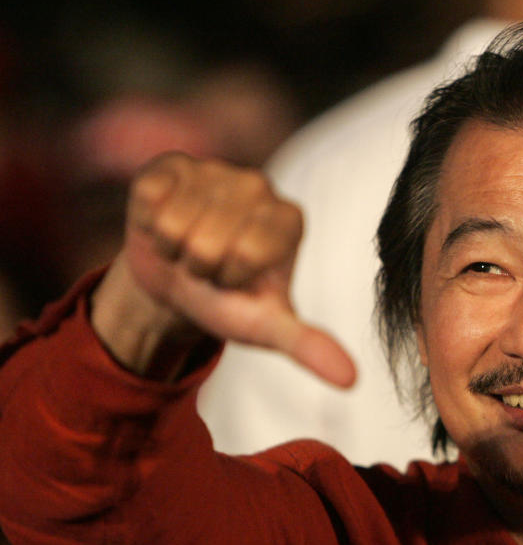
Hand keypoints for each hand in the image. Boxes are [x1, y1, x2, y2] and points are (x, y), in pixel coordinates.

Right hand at [92, 152, 355, 386]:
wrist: (176, 282)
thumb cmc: (228, 301)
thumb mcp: (265, 326)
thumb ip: (307, 345)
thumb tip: (351, 380)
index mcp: (289, 219)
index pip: (246, 254)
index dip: (229, 279)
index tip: (235, 280)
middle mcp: (259, 186)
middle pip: (207, 242)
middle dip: (198, 266)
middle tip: (206, 266)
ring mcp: (216, 169)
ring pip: (174, 221)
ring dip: (172, 246)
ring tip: (186, 247)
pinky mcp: (173, 163)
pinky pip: (151, 196)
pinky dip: (148, 220)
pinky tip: (164, 221)